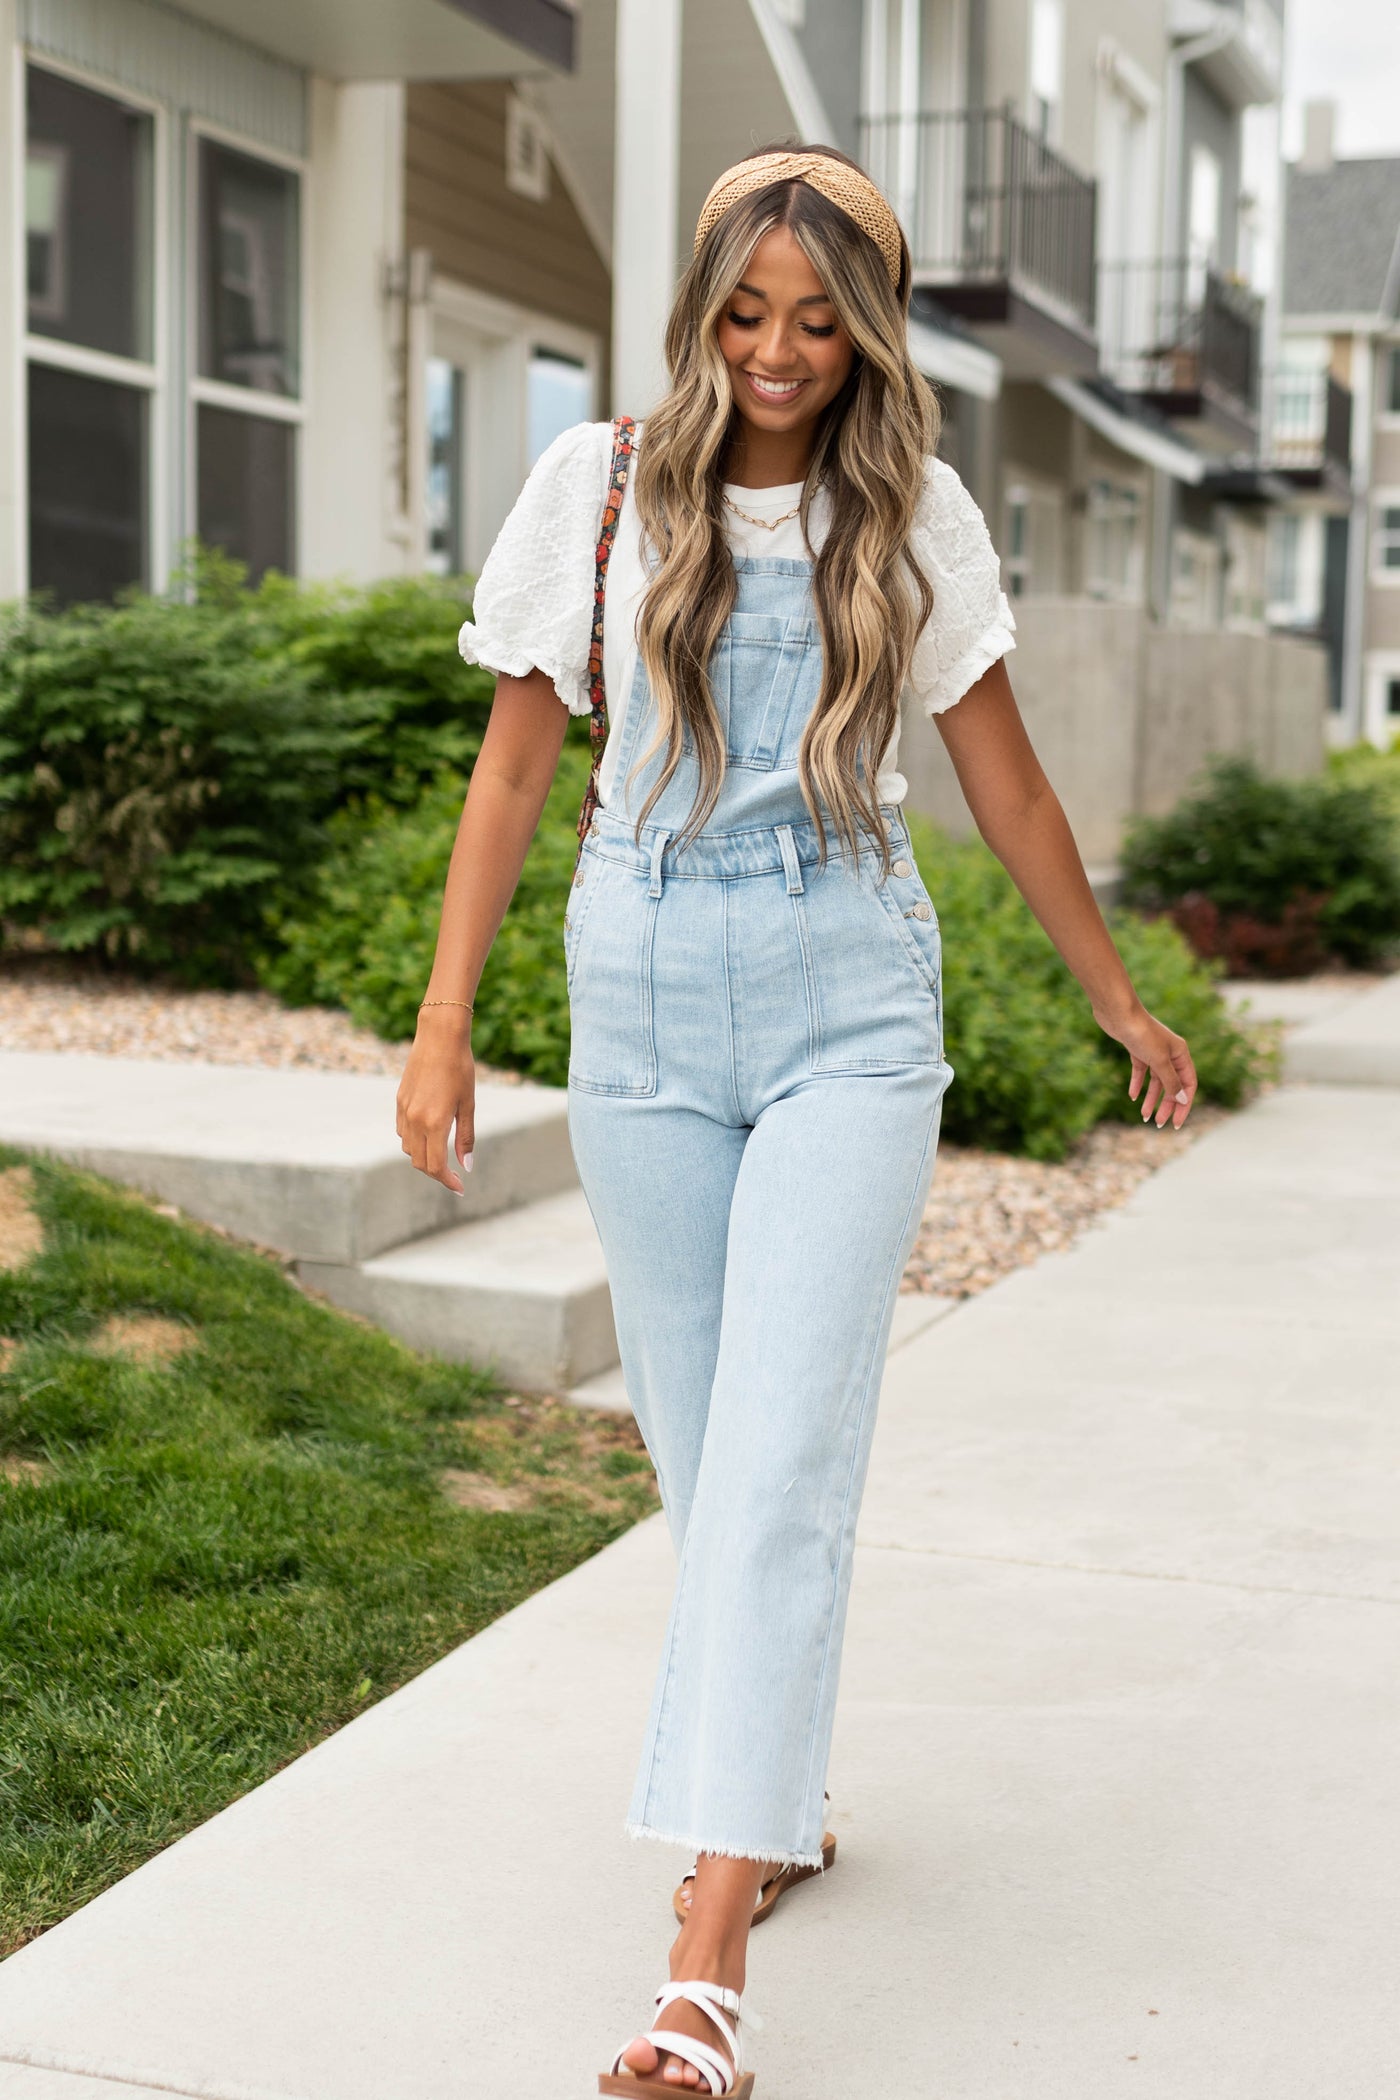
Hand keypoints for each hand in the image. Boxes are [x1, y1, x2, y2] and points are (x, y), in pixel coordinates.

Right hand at [395, 1010, 475, 1191]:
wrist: (439, 1038)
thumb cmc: (460, 1068)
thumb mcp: (468, 1104)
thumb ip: (466, 1137)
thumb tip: (467, 1166)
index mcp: (435, 1123)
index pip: (436, 1166)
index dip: (447, 1181)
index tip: (460, 1187)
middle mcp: (415, 1120)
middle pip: (420, 1162)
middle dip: (437, 1173)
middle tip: (454, 1175)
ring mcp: (404, 1111)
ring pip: (409, 1149)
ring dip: (424, 1158)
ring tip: (443, 1154)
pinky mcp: (399, 1102)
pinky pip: (403, 1132)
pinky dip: (414, 1141)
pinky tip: (430, 1134)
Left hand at [1094, 1001, 1197, 1130]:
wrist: (1119, 1014)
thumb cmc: (1142, 1034)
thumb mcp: (1159, 1061)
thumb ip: (1171, 1081)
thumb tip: (1183, 1099)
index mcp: (1181, 1054)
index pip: (1188, 1084)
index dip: (1184, 1105)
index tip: (1177, 1123)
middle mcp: (1170, 1053)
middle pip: (1172, 1085)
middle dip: (1166, 1105)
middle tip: (1157, 1123)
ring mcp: (1153, 1052)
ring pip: (1156, 1081)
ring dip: (1151, 1098)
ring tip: (1144, 1116)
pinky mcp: (1137, 1050)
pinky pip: (1141, 1072)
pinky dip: (1138, 1084)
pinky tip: (1133, 1097)